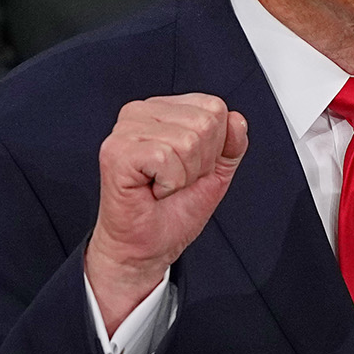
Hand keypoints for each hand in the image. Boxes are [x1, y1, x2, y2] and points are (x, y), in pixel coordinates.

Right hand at [86, 94, 247, 333]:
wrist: (147, 246)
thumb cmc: (172, 210)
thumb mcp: (216, 172)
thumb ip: (231, 144)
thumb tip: (236, 119)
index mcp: (163, 110)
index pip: (214, 107)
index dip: (214, 146)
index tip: (190, 167)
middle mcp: (140, 112)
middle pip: (205, 123)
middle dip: (200, 163)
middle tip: (175, 180)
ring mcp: (125, 130)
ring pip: (187, 141)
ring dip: (184, 176)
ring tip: (164, 186)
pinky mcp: (116, 152)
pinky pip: (165, 159)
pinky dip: (169, 184)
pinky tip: (153, 190)